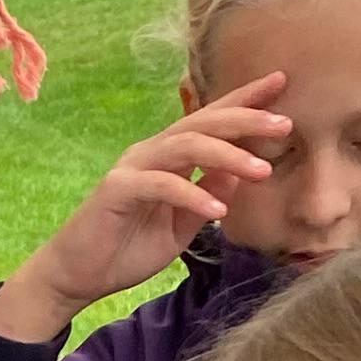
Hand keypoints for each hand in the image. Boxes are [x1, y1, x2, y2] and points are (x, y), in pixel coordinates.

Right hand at [0, 75, 290, 339]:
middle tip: (284, 123)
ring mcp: (132, 167)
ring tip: (262, 171)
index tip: (281, 83)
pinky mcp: (118, 190)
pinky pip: (161, 185)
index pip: (211, 120)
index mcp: (168, 156)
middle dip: (246, 118)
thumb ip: (208, 195)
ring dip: (228, 155)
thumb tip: (240, 171)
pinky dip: (192, 195)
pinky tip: (218, 211)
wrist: (77, 276)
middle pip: (203, 123)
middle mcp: (151, 152)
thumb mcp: (181, 224)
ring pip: (186, 146)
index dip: (245, 99)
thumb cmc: (126, 250)